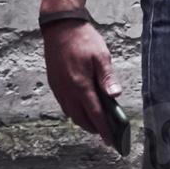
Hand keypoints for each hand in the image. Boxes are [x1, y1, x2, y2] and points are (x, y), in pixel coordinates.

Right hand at [43, 19, 121, 149]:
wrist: (60, 28)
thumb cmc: (83, 39)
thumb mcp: (101, 55)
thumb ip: (107, 78)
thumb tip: (115, 96)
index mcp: (81, 85)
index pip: (94, 114)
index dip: (103, 129)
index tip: (110, 140)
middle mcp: (67, 91)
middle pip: (81, 118)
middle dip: (94, 128)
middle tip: (106, 133)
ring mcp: (59, 88)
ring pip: (71, 114)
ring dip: (83, 121)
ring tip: (96, 123)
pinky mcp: (54, 84)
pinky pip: (64, 105)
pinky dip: (74, 112)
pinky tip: (82, 109)